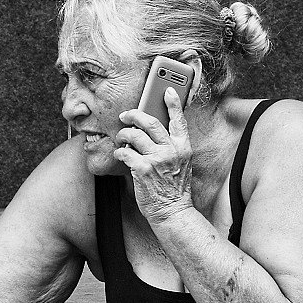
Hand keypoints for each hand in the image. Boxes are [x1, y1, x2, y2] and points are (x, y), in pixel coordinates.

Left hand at [114, 87, 194, 225]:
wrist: (172, 212)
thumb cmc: (174, 189)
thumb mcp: (181, 164)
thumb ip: (171, 147)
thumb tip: (152, 132)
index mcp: (183, 147)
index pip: (178, 119)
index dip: (172, 102)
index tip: (165, 89)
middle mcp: (171, 150)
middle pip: (151, 122)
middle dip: (135, 114)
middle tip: (126, 115)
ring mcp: (157, 159)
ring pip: (134, 135)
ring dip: (124, 134)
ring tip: (121, 137)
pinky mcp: (142, 169)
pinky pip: (125, 153)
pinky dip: (119, 152)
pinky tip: (120, 155)